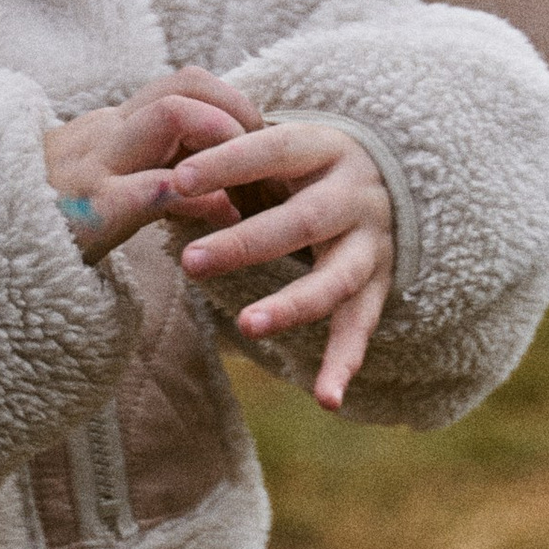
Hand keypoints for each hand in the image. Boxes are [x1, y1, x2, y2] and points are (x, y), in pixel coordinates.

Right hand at [42, 69, 257, 262]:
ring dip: (223, 141)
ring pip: (172, 115)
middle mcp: (103, 134)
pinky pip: (145, 187)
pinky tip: (219, 216)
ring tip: (247, 185)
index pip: (181, 85)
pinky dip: (189, 195)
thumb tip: (217, 192)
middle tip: (266, 159)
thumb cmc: (41, 228)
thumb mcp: (96, 191)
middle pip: (186, 83)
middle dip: (238, 111)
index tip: (256, 149)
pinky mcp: (85, 212)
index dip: (230, 107)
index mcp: (108, 129)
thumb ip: (149, 179)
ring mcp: (92, 167)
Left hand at [164, 121, 394, 410]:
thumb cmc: (304, 164)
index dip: (228, 163)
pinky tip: (326, 400)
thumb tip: (161, 166)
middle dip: (245, 243)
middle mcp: (355, 195)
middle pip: (303, 221)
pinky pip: (360, 327)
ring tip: (247, 326)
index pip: (274, 149)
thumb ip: (231, 158)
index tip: (178, 179)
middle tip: (189, 261)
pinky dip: (343, 363)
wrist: (386, 176)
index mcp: (324, 148)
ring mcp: (371, 243)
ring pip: (335, 279)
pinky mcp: (378, 284)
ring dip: (291, 305)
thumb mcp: (277, 148)